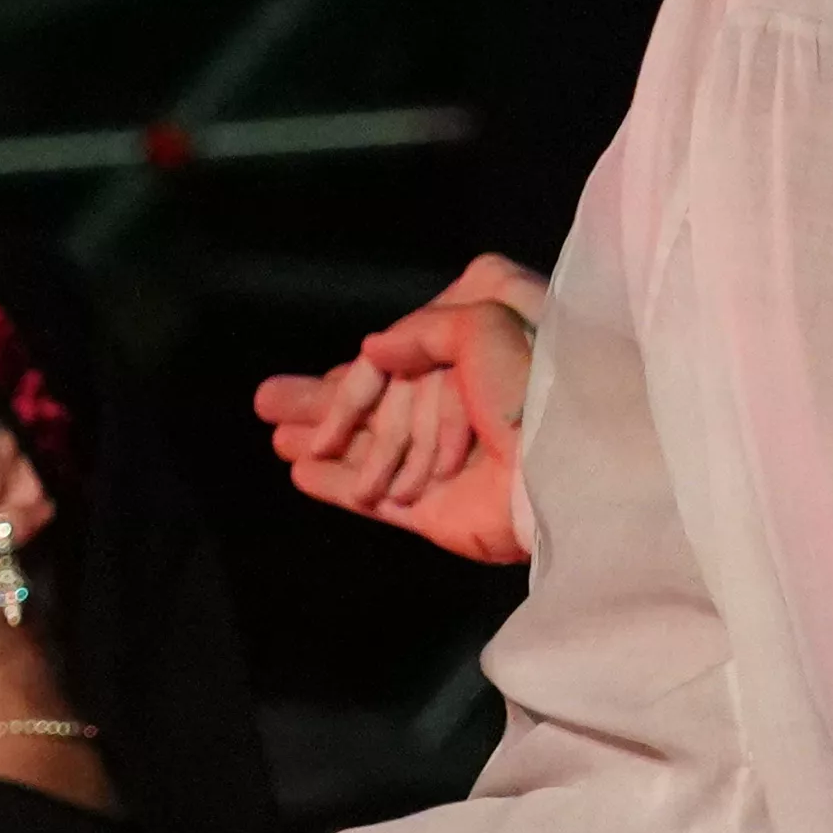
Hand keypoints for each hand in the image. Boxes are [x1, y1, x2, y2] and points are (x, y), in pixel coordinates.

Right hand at [254, 253, 548, 568]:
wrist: (566, 471)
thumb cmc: (536, 386)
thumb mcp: (485, 324)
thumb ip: (426, 330)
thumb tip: (373, 347)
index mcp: (490, 348)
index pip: (416, 344)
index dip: (376, 358)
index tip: (350, 366)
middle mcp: (468, 400)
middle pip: (383, 396)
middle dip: (326, 398)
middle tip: (266, 400)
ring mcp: (451, 460)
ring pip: (372, 445)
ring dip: (321, 437)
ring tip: (274, 435)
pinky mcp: (439, 509)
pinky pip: (376, 494)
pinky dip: (337, 483)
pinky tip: (300, 472)